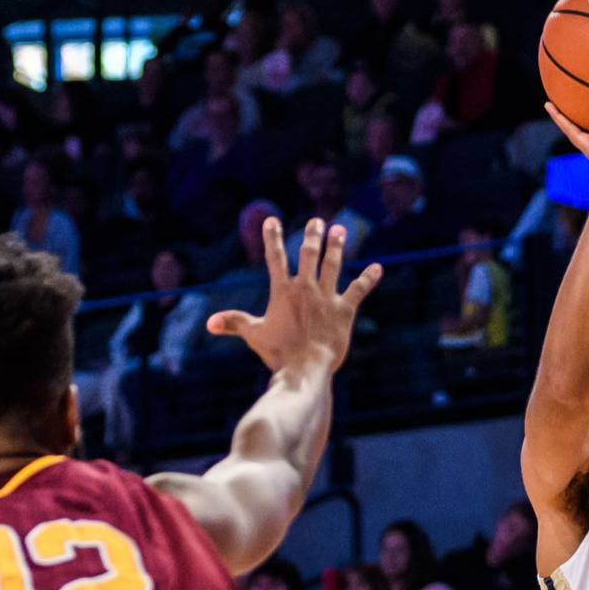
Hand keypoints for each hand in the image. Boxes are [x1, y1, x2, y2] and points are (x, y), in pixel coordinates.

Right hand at [203, 215, 378, 377]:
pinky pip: (359, 289)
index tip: (272, 220)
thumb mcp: (254, 334)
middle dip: (313, 235)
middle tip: (317, 221)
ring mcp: (326, 297)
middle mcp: (305, 288)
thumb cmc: (278, 353)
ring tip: (340, 230)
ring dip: (337, 246)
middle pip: (309, 253)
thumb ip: (234, 323)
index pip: (275, 257)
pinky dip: (369, 278)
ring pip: (333, 264)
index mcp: (283, 291)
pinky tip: (378, 267)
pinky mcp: (345, 309)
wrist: (305, 369)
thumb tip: (209, 323)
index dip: (272, 237)